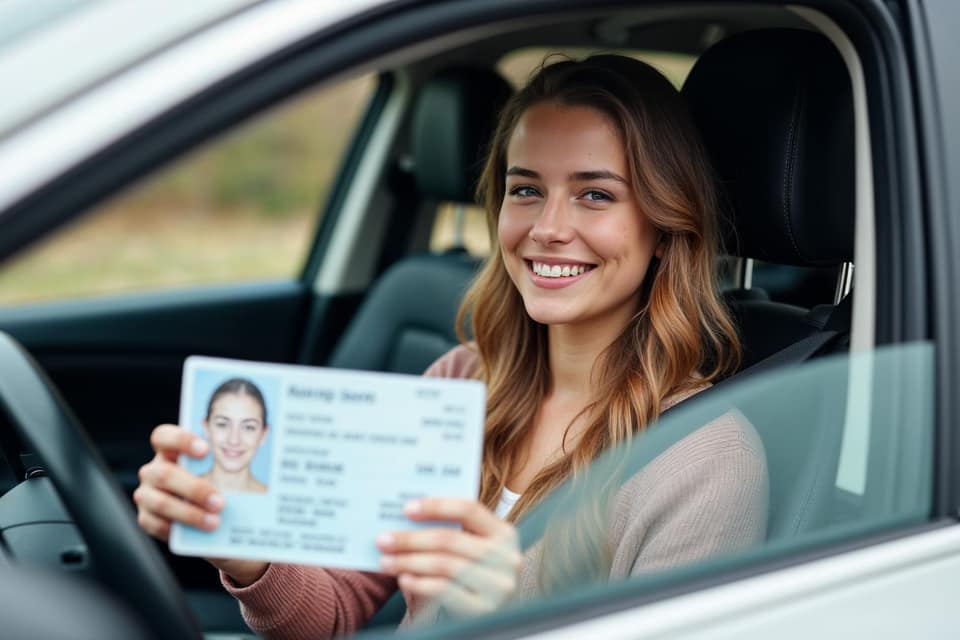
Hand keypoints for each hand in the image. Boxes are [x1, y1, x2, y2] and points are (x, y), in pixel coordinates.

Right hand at [134, 424, 267, 585]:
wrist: (207, 515)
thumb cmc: (216, 484)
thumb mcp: (218, 472)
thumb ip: (221, 465)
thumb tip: (248, 466)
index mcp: (169, 451)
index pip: (163, 436)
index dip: (181, 440)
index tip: (206, 450)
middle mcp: (153, 470)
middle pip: (164, 474)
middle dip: (194, 488)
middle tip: (220, 501)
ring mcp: (145, 494)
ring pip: (160, 502)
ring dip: (189, 513)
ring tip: (215, 522)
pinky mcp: (145, 517)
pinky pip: (155, 524)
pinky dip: (177, 529)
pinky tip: (198, 532)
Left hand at [375, 498, 521, 619]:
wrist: (491, 619)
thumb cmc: (474, 575)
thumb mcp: (472, 549)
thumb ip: (451, 531)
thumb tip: (407, 517)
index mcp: (504, 533)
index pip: (469, 509)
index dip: (436, 507)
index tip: (407, 509)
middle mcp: (506, 558)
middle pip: (450, 539)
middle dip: (411, 539)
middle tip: (384, 539)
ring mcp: (498, 586)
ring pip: (444, 564)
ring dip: (409, 561)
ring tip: (386, 561)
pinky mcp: (485, 609)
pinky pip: (445, 591)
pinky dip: (419, 583)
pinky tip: (403, 579)